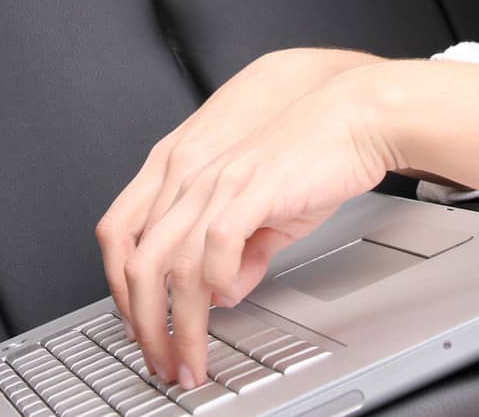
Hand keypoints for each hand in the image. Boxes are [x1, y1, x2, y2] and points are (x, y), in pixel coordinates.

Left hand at [112, 68, 394, 388]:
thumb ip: (240, 249)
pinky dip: (218, 281)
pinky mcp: (253, 187)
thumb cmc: (314, 153)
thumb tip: (223, 292)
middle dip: (145, 325)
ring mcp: (220, 182)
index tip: (140, 329)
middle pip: (138, 263)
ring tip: (194, 354)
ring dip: (180, 323)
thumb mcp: (265, 208)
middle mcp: (193, 178)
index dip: (122, 292)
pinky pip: (217, 245)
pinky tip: (231, 298)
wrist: (356, 117)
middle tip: (163, 361)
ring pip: (174, 265)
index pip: (122, 238)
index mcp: (185, 177)